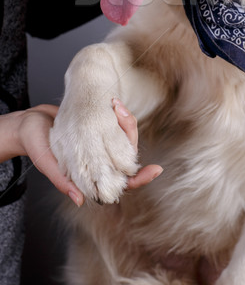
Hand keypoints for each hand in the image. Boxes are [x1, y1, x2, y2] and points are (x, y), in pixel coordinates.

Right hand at [0, 101, 161, 206]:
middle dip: (130, 133)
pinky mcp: (100, 130)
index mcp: (90, 175)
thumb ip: (63, 182)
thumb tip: (80, 200)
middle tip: (120, 110)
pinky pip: (118, 125)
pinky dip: (120, 115)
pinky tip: (114, 103)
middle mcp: (100, 162)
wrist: (29, 122)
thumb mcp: (47, 162)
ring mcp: (101, 146)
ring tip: (114, 104)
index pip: (121, 182)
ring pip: (126, 139)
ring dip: (126, 122)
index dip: (139, 178)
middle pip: (129, 156)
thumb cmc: (35, 144)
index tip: (156, 170)